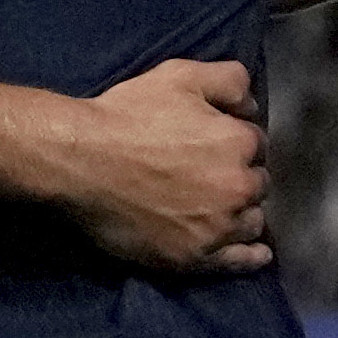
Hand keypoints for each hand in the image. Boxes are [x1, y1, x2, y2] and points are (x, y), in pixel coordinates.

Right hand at [39, 56, 274, 275]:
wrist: (80, 163)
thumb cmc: (127, 117)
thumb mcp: (180, 76)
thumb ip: (229, 81)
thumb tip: (251, 106)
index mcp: (238, 143)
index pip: (256, 144)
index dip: (235, 142)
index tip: (214, 145)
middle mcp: (238, 187)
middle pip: (257, 184)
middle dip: (241, 177)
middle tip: (211, 176)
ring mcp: (218, 227)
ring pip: (251, 221)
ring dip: (243, 213)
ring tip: (221, 209)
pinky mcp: (195, 257)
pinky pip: (239, 262)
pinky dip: (250, 256)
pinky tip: (257, 253)